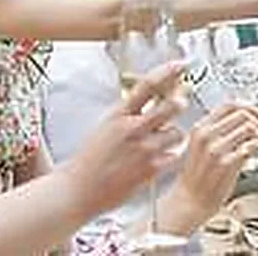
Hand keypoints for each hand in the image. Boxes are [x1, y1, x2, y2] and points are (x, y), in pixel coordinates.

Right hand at [53, 61, 186, 219]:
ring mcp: (142, 149)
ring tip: (159, 144)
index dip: (168, 72)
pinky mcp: (150, 169)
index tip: (181, 64)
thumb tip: (152, 97)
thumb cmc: (89, 161)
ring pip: (176, 133)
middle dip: (180, 103)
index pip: (147, 85)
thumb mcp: (105, 127)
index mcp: (118, 115)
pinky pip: (174, 156)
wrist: (76, 192)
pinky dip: (169, 157)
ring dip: (173, 136)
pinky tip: (157, 161)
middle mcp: (131, 129)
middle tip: (180, 104)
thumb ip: (128, 112)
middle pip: (171, 106)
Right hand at [156, 103, 257, 236]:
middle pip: (244, 114)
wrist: (190, 201)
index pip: (230, 105)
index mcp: (200, 129)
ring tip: (254, 147)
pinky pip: (252, 145)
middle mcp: (207, 136)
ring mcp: (216, 149)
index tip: (256, 114)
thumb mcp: (202, 144)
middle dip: (256, 122)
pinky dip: (257, 149)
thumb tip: (246, 110)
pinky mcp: (227, 163)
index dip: (248, 107)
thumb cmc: (198, 174)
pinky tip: (252, 157)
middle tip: (256, 134)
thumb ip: (220, 127)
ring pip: (250, 128)